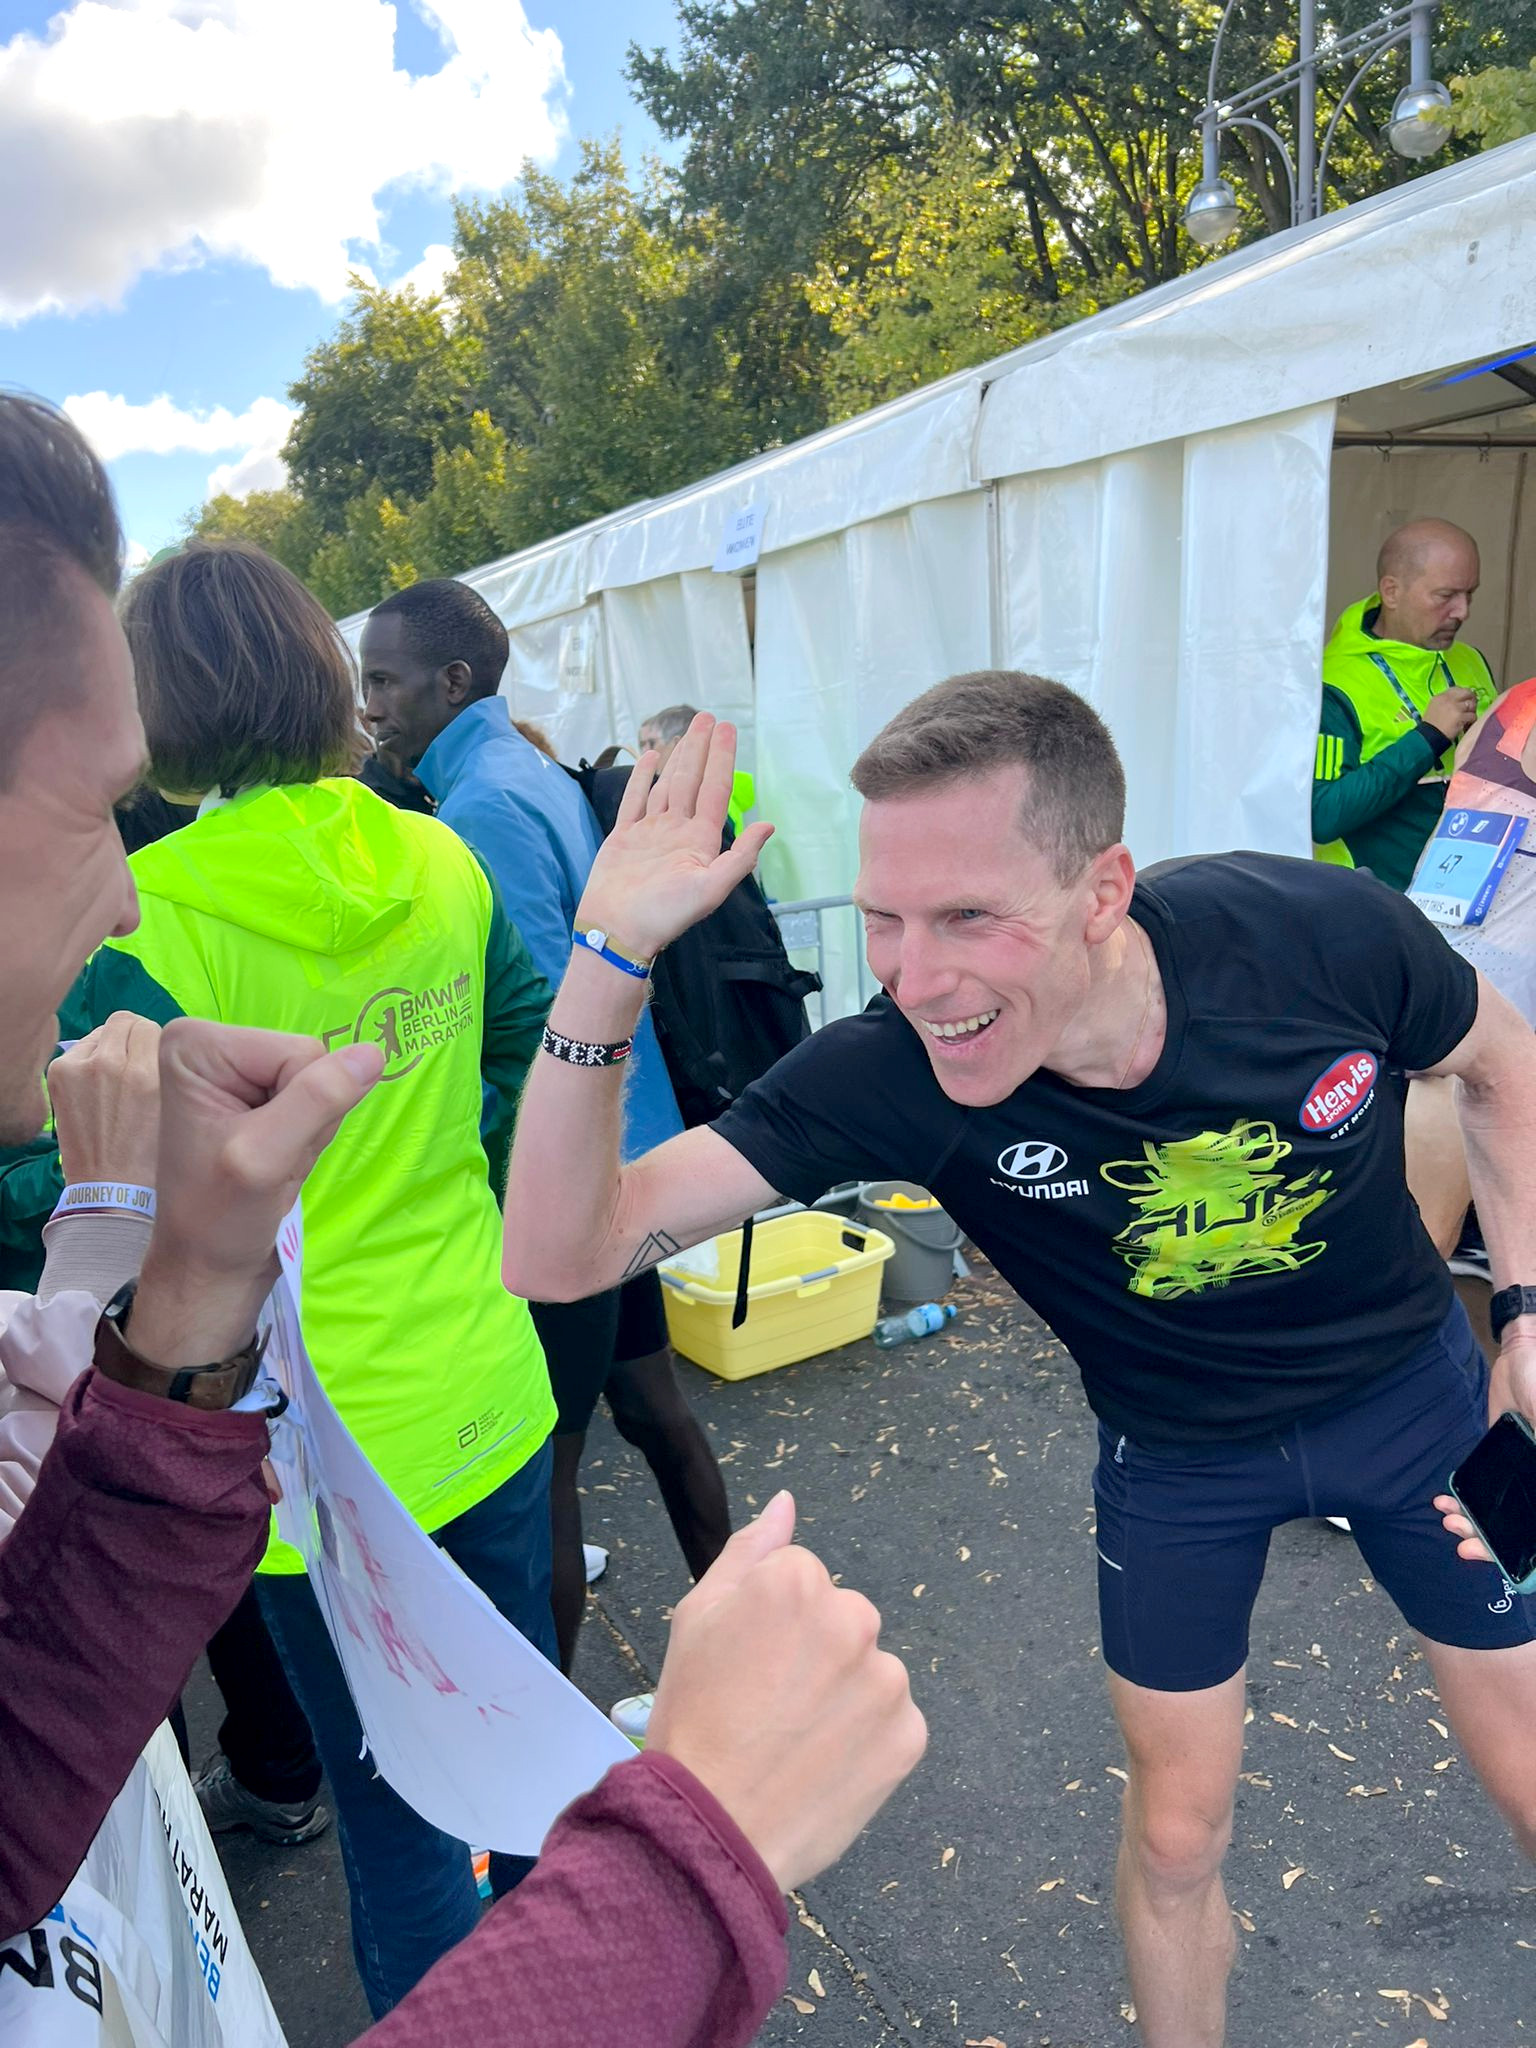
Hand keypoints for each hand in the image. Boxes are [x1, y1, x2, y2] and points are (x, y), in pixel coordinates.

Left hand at [49, 1013, 161, 1186]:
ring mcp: (80, 1067)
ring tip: (112, 1079)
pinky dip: (88, 1060)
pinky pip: (79, 1049)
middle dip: (132, 1036)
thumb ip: (162, 1064)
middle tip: (133, 1061)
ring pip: (100, 1033)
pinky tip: (93, 1086)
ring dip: (109, 1047)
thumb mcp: (170, 1103)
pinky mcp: (59, 1073)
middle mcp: (111, 1064)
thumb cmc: (149, 1150)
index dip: (154, 1041)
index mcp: (146, 1073)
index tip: (153, 1058)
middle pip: (124, 1021)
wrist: (110, 1184)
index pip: (150, 1026)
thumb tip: (150, 1037)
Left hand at [130, 1019, 382, 1368]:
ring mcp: (234, 1065)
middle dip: (306, 1113)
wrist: (209, 1263)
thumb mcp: (266, 1158)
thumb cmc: (222, 1217)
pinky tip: (278, 1156)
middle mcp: (212, 1043)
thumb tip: (374, 1053)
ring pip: (319, 1077)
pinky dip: (309, 1132)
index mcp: (196, 1043)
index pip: (299, 1051)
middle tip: (272, 1157)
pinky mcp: (254, 1088)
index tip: (265, 1145)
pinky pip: (316, 1093)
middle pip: (309, 1058)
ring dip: (309, 1127)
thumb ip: (317, 1100)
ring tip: (273, 1159)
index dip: (300, 1103)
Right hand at [575, 715, 774, 960]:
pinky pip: (634, 801)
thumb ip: (739, 857)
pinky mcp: (623, 837)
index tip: (727, 730)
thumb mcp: (710, 889)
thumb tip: (769, 825)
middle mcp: (677, 831)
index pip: (715, 790)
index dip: (722, 759)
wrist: (618, 930)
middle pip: (693, 780)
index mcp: (699, 841)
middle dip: (701, 749)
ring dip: (677, 758)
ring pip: (667, 786)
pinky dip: (640, 779)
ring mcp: (650, 832)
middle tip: (708, 718)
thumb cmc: (664, 915)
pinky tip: (648, 759)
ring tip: (686, 732)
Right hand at [645, 1491, 926, 1891]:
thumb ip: (748, 1552)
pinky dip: (868, 1741)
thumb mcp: (695, 1620)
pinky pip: (893, 1723)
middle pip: (842, 1618)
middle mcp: (853, 1617)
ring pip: (870, 1670)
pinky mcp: (911, 1735)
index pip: (800, 1579)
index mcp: (796, 1581)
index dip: (770, 1624)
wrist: (711, 1831)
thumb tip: (786, 1503)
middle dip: (816, 1652)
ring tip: (796, 1742)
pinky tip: (826, 1766)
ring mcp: (888, 1679)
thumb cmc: (692, 1720)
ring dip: (845, 1695)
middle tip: (769, 1706)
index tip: (747, 1665)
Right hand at [1422, 684, 1478, 741]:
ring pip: (1471, 704)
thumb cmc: (1430, 725)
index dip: (1463, 694)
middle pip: (1467, 692)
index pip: (1456, 688)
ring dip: (1472, 711)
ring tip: (1468, 717)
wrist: (1429, 736)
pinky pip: (1473, 716)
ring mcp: (1455, 707)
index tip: (1465, 699)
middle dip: (1471, 699)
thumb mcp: (1433, 708)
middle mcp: (1448, 699)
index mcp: (1440, 696)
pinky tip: (1466, 725)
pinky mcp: (1460, 716)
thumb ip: (1445, 702)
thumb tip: (1458, 701)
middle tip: (1471, 706)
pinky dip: (1471, 721)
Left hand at [1432, 1333, 1535, 1564]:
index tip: (1498, 1558)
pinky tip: (1446, 1501)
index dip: (1527, 1553)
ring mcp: (1524, 1475)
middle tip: (1462, 1543)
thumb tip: (1533, 1481)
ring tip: (1449, 1521)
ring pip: (1501, 1513)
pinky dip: (1467, 1499)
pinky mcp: (1503, 1461)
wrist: (1523, 1356)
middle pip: (1521, 1529)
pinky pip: (1485, 1489)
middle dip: (1491, 1541)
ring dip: (1475, 1523)